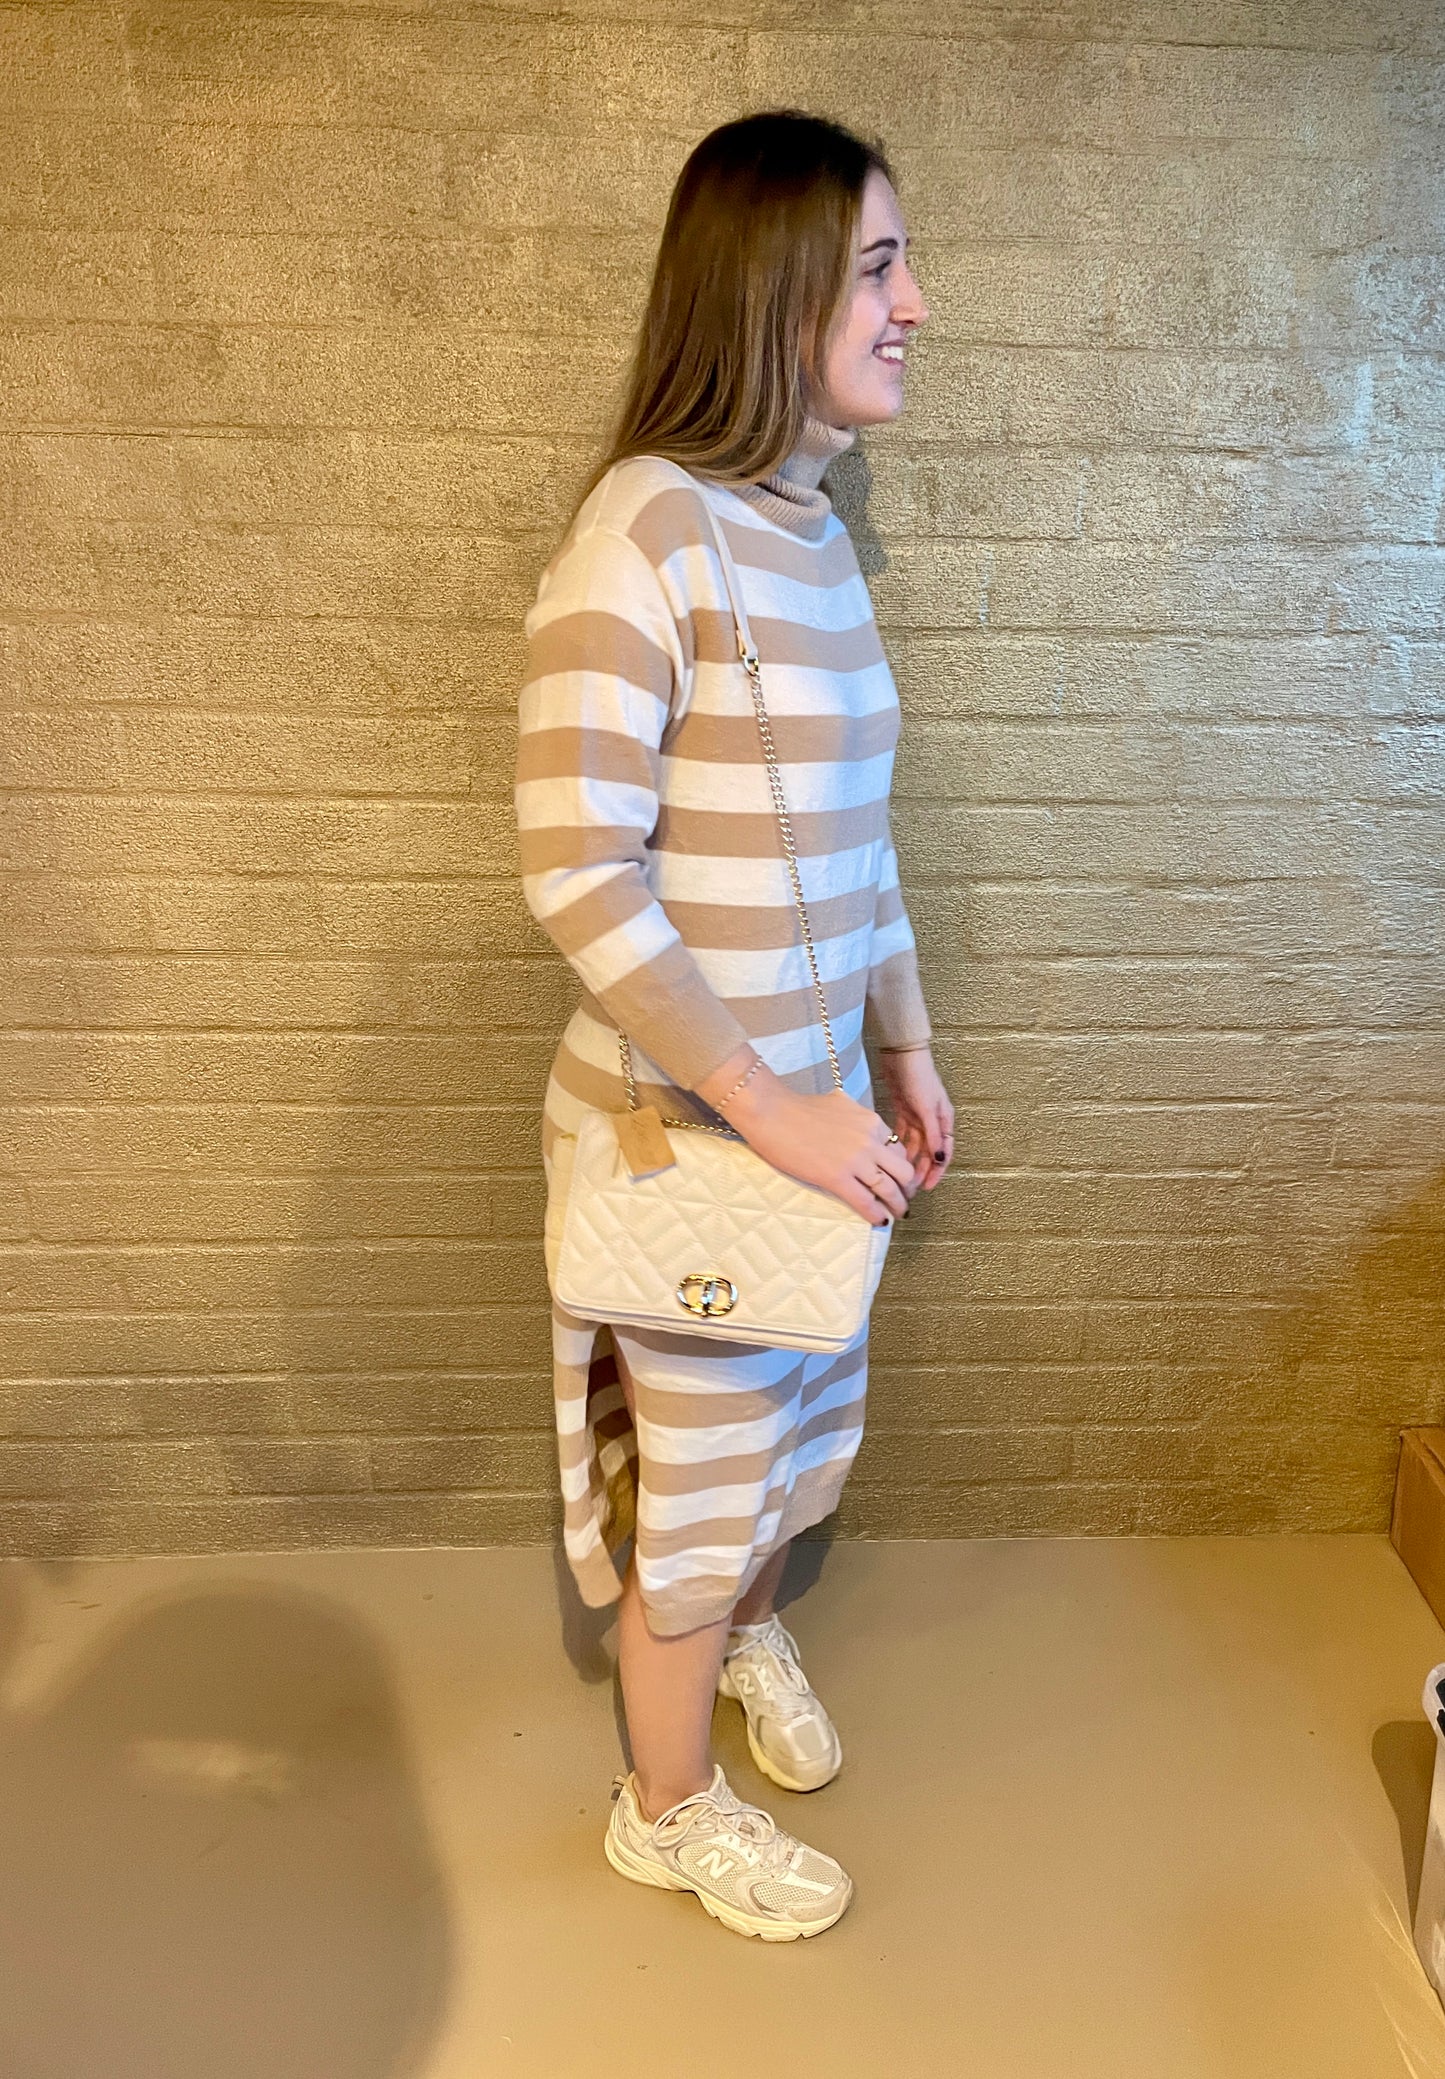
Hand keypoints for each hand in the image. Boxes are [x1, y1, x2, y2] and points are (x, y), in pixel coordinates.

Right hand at [695, 1046, 915, 1226]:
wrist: (772, 1112)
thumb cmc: (798, 1107)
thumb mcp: (839, 1103)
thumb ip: (855, 1115)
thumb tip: (858, 1121)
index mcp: (871, 1121)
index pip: (899, 1149)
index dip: (901, 1167)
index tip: (899, 1178)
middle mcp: (870, 1140)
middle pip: (903, 1171)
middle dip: (907, 1188)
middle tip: (902, 1198)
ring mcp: (855, 1160)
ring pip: (889, 1189)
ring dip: (897, 1205)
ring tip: (897, 1213)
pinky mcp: (836, 1178)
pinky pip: (865, 1202)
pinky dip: (876, 1215)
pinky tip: (880, 1221)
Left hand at [875, 1045, 953, 1191]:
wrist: (902, 1055)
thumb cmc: (919, 1078)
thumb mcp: (927, 1108)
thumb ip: (933, 1133)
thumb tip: (940, 1158)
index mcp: (944, 1120)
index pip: (944, 1152)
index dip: (937, 1170)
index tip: (928, 1186)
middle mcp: (933, 1121)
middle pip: (929, 1152)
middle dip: (922, 1169)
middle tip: (911, 1186)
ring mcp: (918, 1117)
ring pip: (915, 1145)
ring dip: (909, 1160)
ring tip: (899, 1175)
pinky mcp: (903, 1112)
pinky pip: (902, 1135)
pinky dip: (898, 1146)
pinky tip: (890, 1157)